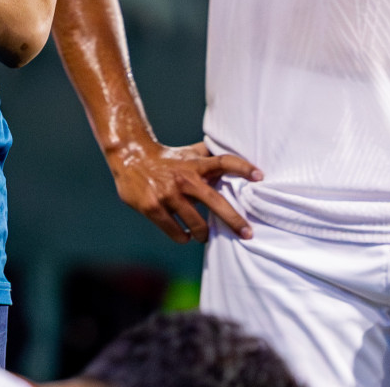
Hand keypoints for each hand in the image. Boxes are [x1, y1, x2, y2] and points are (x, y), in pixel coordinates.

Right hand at [106, 141, 262, 243]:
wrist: (129, 157)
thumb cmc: (165, 158)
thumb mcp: (187, 153)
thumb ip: (208, 156)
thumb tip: (234, 155)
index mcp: (195, 165)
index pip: (223, 162)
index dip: (243, 167)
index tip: (260, 176)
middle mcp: (184, 179)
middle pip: (215, 202)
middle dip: (234, 220)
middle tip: (248, 234)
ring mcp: (169, 195)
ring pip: (197, 225)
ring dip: (204, 234)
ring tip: (204, 236)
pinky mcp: (154, 208)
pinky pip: (176, 232)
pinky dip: (183, 237)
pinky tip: (184, 235)